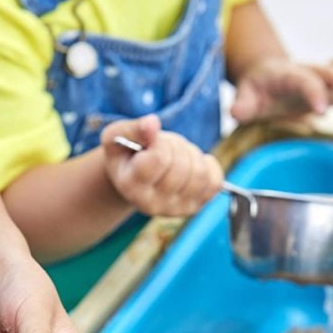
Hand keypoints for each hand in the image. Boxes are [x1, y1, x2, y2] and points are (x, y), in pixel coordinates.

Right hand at [100, 115, 222, 216]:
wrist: (133, 179)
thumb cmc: (125, 153)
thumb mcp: (118, 135)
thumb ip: (133, 128)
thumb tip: (153, 124)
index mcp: (131, 186)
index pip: (159, 159)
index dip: (160, 142)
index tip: (151, 140)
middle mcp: (152, 204)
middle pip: (182, 166)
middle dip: (176, 147)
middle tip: (163, 148)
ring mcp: (175, 209)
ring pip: (200, 174)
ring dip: (191, 155)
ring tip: (175, 156)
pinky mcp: (194, 207)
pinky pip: (215, 181)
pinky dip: (207, 165)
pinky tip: (190, 165)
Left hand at [231, 52, 332, 122]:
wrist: (264, 76)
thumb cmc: (255, 90)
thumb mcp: (244, 98)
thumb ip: (242, 105)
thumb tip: (236, 112)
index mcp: (288, 75)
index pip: (304, 82)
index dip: (313, 94)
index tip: (321, 111)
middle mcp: (308, 71)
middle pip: (330, 73)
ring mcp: (321, 76)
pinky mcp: (329, 84)